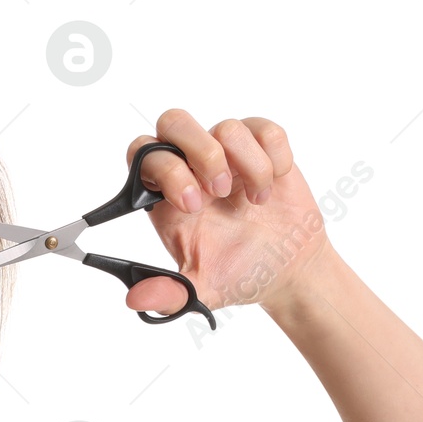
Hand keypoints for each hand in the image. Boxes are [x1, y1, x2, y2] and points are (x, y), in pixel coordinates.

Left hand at [122, 109, 333, 317]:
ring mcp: (228, 155)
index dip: (165, 171)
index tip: (192, 205)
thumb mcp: (202, 289)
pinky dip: (274, 158)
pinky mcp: (263, 148)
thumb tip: (135, 300)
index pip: (144, 156)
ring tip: (255, 203)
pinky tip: (272, 187)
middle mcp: (193, 168)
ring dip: (247, 166)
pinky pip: (265, 130)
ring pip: (226, 127)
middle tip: (220, 190)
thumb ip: (169, 293)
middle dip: (198, 151)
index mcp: (167, 198)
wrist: (287, 271)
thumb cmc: (240, 274)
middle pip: (173, 122)